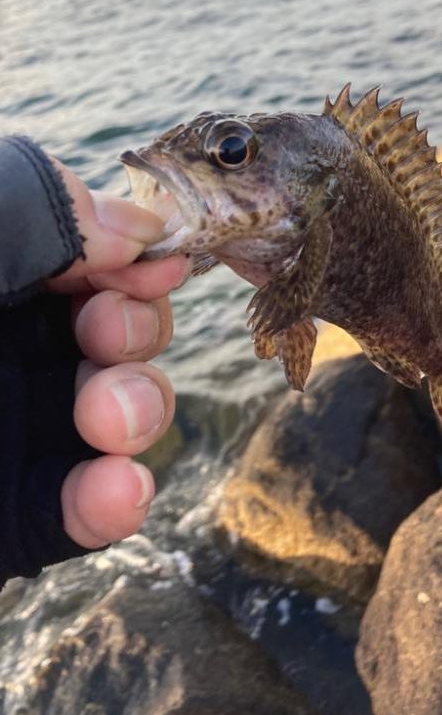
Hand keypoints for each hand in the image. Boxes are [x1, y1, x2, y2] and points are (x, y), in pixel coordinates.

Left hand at [49, 161, 188, 549]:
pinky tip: (116, 489)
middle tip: (102, 333)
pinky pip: (93, 507)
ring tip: (106, 418)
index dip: (140, 258)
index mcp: (4, 271)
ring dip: (142, 408)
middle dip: (140, 329)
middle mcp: (16, 344)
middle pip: (129, 330)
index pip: (98, 256)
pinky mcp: (18, 510)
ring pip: (130, 412)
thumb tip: (140, 230)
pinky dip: (119, 501)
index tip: (154, 265)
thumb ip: (36, 204)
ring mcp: (21, 428)